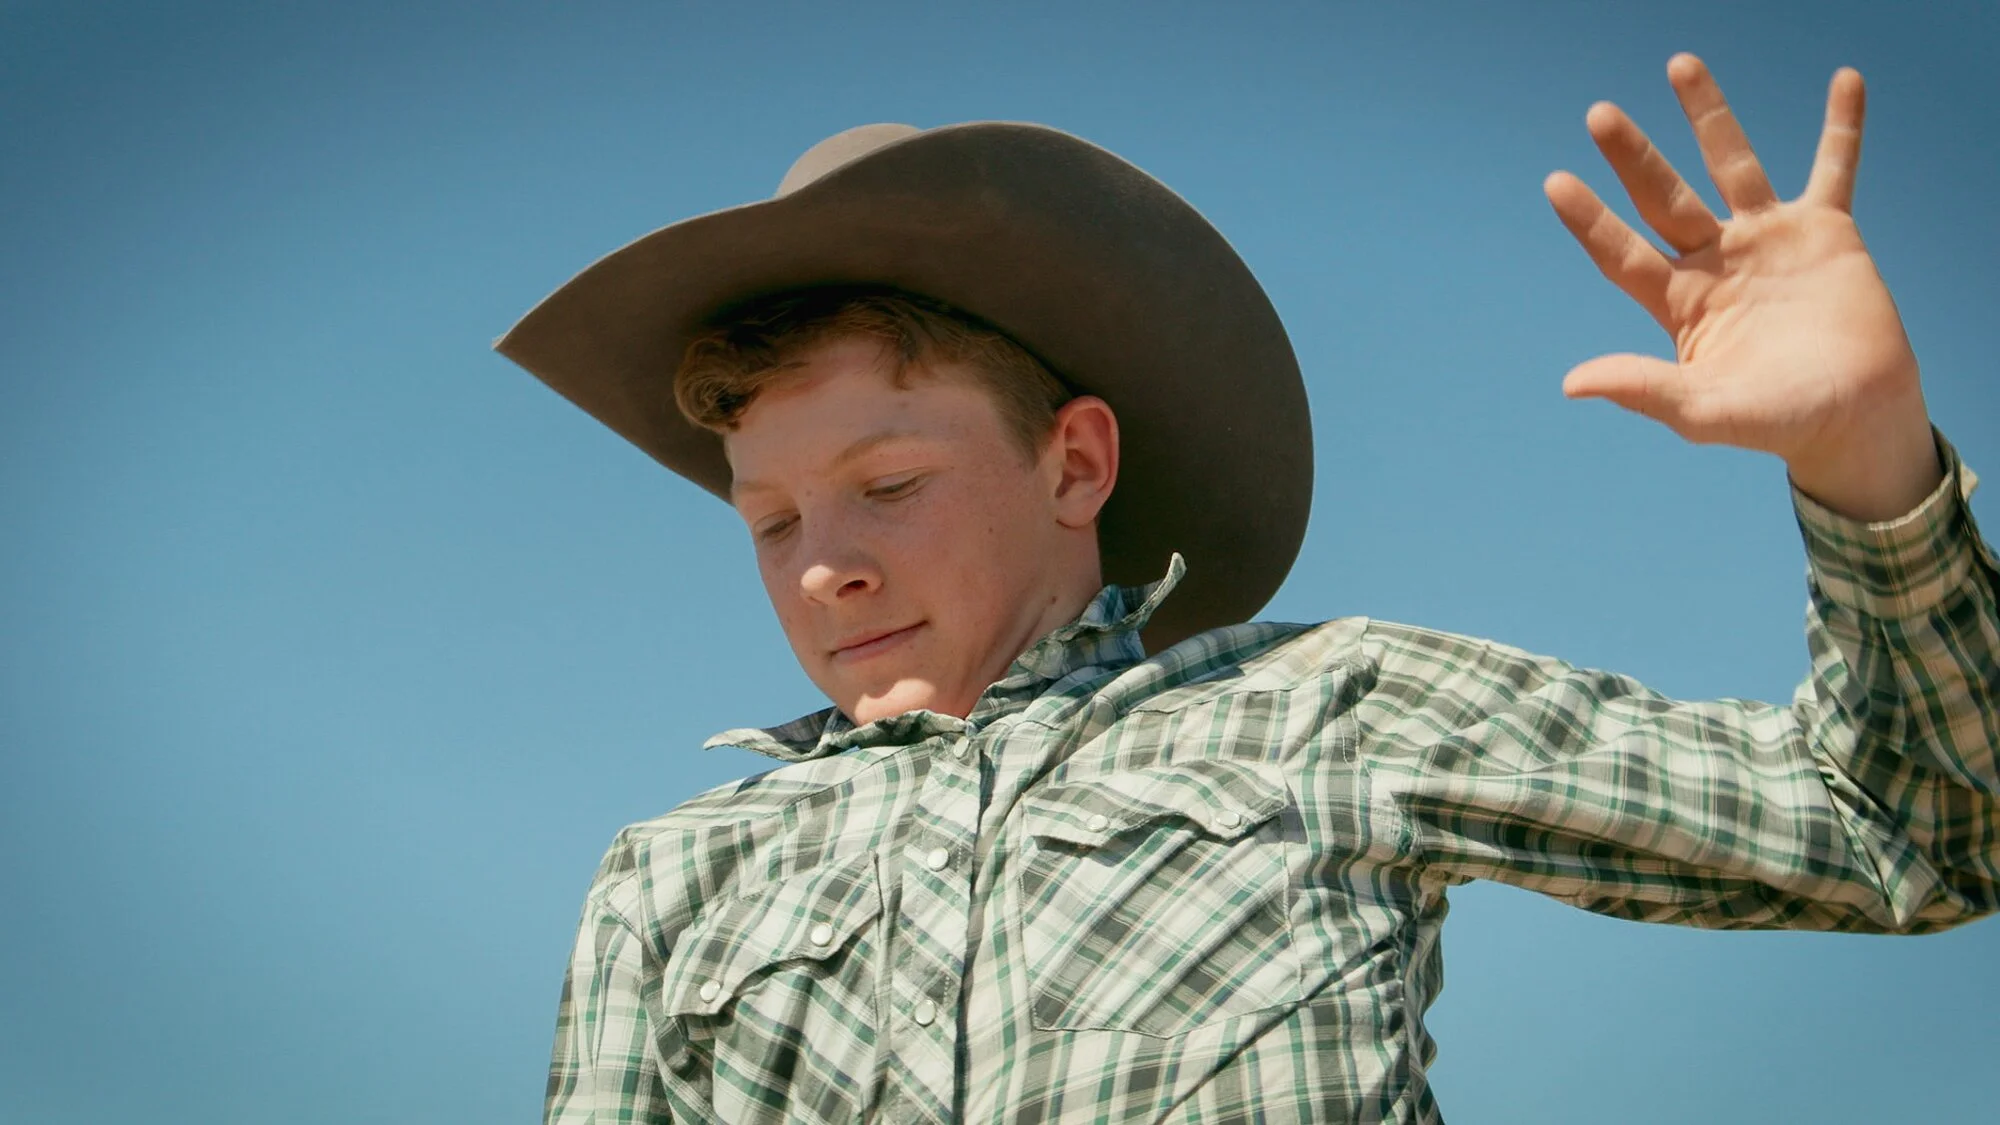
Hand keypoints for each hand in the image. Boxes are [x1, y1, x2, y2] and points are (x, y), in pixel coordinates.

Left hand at [1546, 53, 1941, 521]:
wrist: (1854, 418)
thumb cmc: (1774, 421)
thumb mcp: (1702, 410)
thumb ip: (1642, 390)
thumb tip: (1571, 383)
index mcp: (1680, 301)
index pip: (1622, 252)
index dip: (1590, 221)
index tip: (1556, 182)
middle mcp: (1715, 260)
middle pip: (1664, 197)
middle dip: (1632, 157)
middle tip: (1598, 114)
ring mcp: (1768, 240)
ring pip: (1732, 165)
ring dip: (1709, 116)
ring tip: (1679, 64)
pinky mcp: (1826, 231)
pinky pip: (1835, 167)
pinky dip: (1842, 127)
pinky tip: (1845, 80)